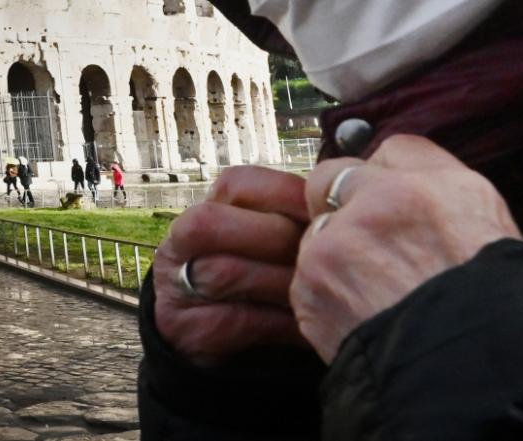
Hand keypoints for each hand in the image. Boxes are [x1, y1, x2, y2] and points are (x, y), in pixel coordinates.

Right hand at [151, 166, 311, 366]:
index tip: (326, 210)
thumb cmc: (255, 285)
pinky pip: (237, 320)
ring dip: (284, 283)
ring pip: (227, 272)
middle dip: (282, 239)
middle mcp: (181, 244)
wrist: (207, 338)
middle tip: (328, 256)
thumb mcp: (263, 246)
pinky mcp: (188, 330)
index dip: (284, 192)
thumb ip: (291, 221)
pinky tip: (311, 328)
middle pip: (219, 223)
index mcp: (207, 210)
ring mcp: (177, 287)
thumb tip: (345, 203)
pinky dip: (281, 324)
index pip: (236, 184)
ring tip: (325, 292)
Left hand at [294, 135, 521, 361]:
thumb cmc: (492, 301)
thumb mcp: (486, 217)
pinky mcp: (309, 293)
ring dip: (335, 253)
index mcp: (423, 189)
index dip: (388, 178)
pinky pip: (306, 279)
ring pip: (317, 233)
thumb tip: (394, 161)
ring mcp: (333, 251)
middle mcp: (372, 210)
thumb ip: (436, 176)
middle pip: (333, 182)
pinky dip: (327, 293)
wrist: (468, 376)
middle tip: (374, 242)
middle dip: (344, 204)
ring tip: (377, 289)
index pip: (389, 151)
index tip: (390, 198)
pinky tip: (363, 312)